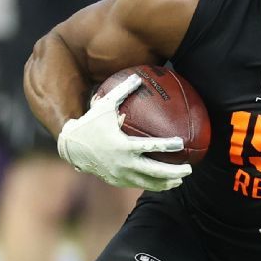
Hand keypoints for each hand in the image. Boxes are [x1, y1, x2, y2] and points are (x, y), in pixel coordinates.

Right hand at [57, 74, 191, 190]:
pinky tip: (163, 183)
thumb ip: (122, 91)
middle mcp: (123, 163)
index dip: (166, 145)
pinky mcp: (116, 181)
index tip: (181, 144)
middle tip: (189, 168)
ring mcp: (120, 174)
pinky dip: (151, 185)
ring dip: (165, 183)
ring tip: (179, 180)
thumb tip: (138, 75)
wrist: (71, 147)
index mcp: (122, 145)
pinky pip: (137, 184)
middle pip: (154, 171)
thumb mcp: (104, 106)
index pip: (149, 147)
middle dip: (173, 172)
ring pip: (147, 183)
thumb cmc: (90, 124)